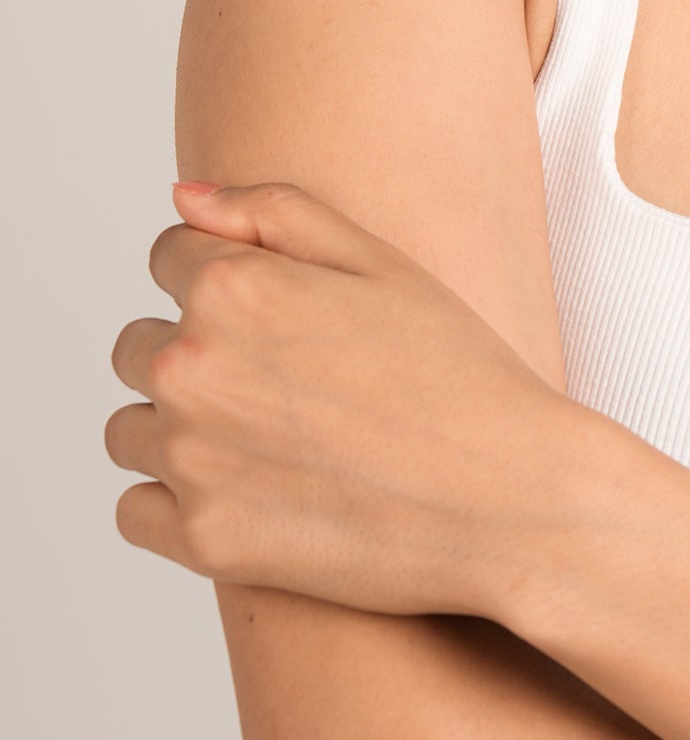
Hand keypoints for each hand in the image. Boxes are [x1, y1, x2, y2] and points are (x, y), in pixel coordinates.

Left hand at [106, 181, 587, 618]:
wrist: (506, 498)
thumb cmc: (456, 370)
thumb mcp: (381, 262)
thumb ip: (272, 213)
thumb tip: (180, 199)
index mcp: (232, 287)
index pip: (168, 258)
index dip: (229, 278)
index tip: (284, 315)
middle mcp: (191, 368)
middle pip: (138, 345)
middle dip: (197, 353)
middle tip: (288, 383)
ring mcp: (190, 459)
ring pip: (132, 430)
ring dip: (179, 428)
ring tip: (273, 439)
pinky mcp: (201, 540)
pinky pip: (136, 509)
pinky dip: (181, 501)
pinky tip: (254, 489)